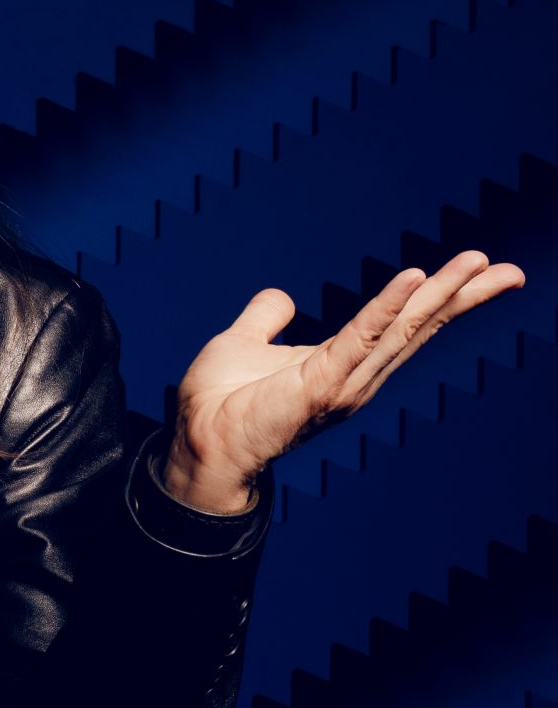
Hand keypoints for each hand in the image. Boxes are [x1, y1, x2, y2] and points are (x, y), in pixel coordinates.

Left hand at [164, 249, 528, 506]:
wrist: (197, 443)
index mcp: (343, 363)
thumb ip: (265, 320)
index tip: (482, 269)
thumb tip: (282, 298)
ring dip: (441, 294)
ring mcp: (342, 382)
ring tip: (478, 263)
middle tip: (511, 271)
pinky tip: (416, 277)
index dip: (441, 296)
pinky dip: (388, 307)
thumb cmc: (219, 404)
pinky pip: (361, 337)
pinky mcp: (321, 384)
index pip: (403, 324)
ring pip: (402, 328)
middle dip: (464, 296)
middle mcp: (354, 376)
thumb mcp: (244, 344)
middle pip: (418, 327)